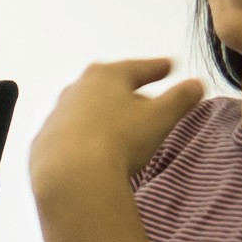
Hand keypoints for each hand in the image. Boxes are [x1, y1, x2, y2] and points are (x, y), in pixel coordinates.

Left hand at [29, 57, 203, 200]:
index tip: (169, 65)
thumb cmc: (120, 139)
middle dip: (126, 90)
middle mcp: (76, 90)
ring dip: (103, 114)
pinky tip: (93, 148)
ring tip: (120, 124)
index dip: (156, 68)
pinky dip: (85, 137)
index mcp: (105, 77)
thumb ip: (180, 99)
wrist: (71, 175)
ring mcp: (56, 116)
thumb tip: (197, 84)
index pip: (138, 68)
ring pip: (86, 110)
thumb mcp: (160, 117)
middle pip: (107, 86)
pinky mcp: (45, 142)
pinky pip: (71, 135)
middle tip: (143, 96)